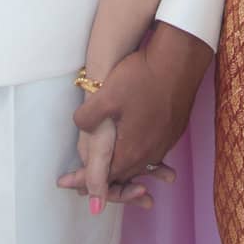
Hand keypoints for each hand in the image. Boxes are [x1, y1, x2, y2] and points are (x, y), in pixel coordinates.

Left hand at [56, 23, 211, 213]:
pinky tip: (133, 147)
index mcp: (130, 151)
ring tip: (108, 169)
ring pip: (138, 166)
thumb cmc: (142, 77)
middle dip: (101, 180)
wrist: (179, 61)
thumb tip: (80, 126)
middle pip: (121, 176)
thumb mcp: (106, 96)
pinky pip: (152, 154)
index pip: (102, 177)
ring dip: (122, 171)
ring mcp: (164, 144)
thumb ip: (87, 118)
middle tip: (80, 179)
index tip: (64, 182)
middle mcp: (149, 154)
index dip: (82, 181)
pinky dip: (139, 158)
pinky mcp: (173, 132)